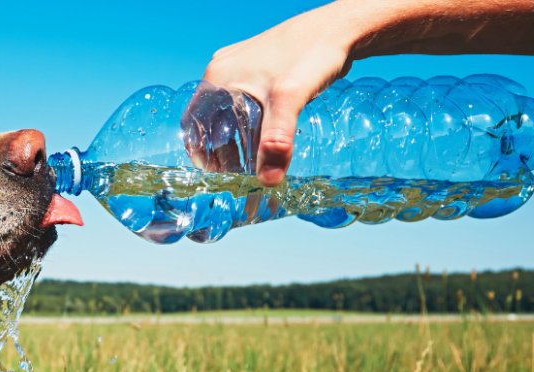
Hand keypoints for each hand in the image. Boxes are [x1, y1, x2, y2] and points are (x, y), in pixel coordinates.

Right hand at [196, 3, 356, 185]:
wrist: (339, 28)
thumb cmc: (311, 54)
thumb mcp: (290, 100)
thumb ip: (277, 141)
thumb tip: (268, 181)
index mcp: (218, 77)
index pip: (194, 122)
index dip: (200, 151)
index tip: (214, 175)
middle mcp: (224, 70)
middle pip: (211, 119)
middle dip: (220, 149)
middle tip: (236, 174)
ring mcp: (241, 68)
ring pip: (229, 112)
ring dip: (236, 137)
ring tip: (251, 161)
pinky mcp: (259, 68)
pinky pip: (245, 102)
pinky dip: (250, 123)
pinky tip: (266, 136)